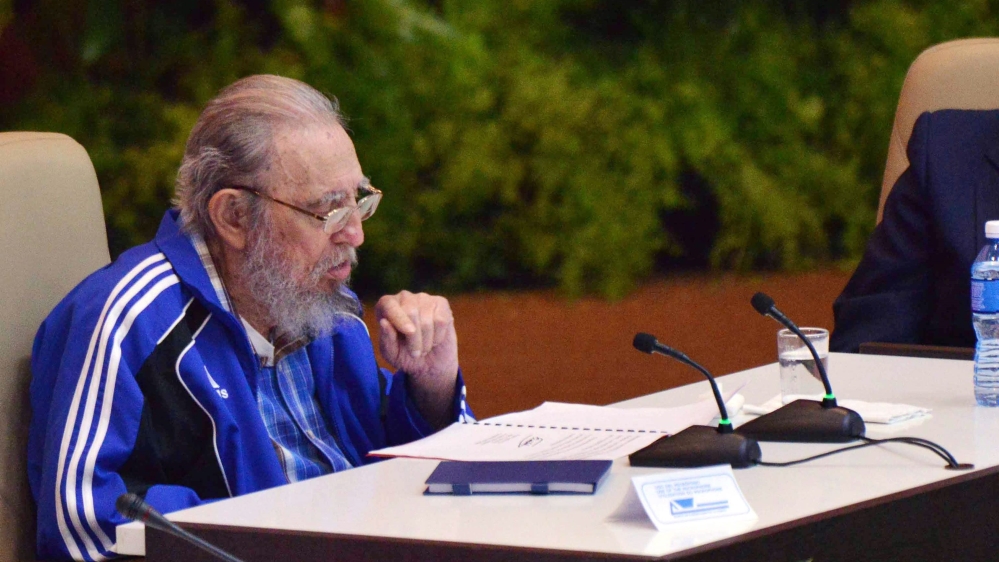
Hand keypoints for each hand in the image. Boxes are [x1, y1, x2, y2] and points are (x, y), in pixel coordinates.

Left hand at [375, 291, 458, 426]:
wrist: (429, 364)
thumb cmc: (405, 358)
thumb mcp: (392, 355)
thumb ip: (386, 339)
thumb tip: (385, 321)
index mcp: (387, 306)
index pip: (389, 304)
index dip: (398, 320)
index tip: (408, 339)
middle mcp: (404, 298)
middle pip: (410, 310)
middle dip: (415, 337)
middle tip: (416, 352)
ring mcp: (424, 298)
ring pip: (427, 316)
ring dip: (427, 339)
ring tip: (424, 347)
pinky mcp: (441, 303)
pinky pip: (441, 318)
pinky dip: (439, 335)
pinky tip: (436, 339)